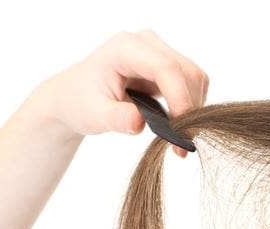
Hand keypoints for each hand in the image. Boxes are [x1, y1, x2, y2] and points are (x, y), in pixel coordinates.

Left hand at [35, 30, 208, 156]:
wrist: (74, 97)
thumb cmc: (80, 102)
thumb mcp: (93, 114)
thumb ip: (116, 118)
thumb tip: (139, 123)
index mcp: (125, 48)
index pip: (166, 68)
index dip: (180, 98)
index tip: (182, 131)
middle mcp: (147, 44)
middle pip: (187, 72)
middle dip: (190, 109)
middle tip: (180, 144)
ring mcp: (159, 53)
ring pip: (195, 79)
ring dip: (192, 110)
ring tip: (177, 138)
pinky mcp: (167, 66)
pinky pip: (191, 85)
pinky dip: (189, 108)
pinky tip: (176, 127)